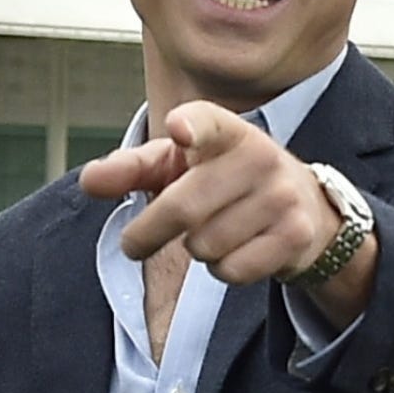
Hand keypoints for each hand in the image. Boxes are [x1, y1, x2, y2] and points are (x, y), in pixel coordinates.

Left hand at [82, 101, 344, 278]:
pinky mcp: (295, 235)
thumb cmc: (223, 180)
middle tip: (133, 244)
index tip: (179, 131)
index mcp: (228, 132)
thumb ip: (130, 170)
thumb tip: (89, 181)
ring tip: (210, 234)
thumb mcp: (178, 165)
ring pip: (205, 245)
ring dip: (195, 250)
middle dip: (147, 233)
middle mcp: (261, 157)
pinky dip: (222, 270)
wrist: (304, 205)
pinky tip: (236, 250)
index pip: (209, 123)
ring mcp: (282, 197)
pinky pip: (232, 269)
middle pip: (184, 209)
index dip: (194, 126)